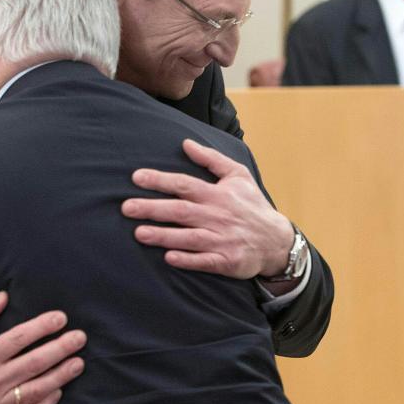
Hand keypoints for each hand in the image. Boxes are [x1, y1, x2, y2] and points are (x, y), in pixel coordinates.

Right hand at [0, 292, 85, 403]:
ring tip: (78, 363)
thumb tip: (3, 296)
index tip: (60, 318)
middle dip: (60, 349)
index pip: (18, 339)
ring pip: (35, 390)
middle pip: (33, 363)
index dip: (41, 327)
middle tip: (79, 338)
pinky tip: (58, 391)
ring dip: (60, 376)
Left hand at [121, 139, 293, 279]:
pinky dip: (188, 260)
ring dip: (164, 236)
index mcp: (216, 193)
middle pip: (180, 210)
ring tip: (139, 233)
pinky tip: (169, 258)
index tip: (136, 177)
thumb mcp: (238, 174)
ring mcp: (221, 239)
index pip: (184, 184)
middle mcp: (217, 215)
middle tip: (126, 208)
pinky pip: (205, 261)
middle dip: (152, 209)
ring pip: (189, 237)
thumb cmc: (251, 205)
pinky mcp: (226, 261)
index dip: (160, 180)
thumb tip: (186, 143)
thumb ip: (211, 159)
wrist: (277, 240)